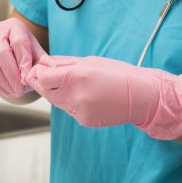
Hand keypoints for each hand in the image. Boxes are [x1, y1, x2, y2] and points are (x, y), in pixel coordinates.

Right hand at [0, 18, 46, 96]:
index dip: (24, 61)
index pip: (18, 42)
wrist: (9, 47)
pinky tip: (7, 90)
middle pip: (2, 54)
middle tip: (22, 89)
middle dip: (13, 76)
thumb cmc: (25, 49)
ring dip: (5, 84)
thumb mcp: (37, 51)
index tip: (28, 77)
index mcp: (13, 26)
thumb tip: (51, 69)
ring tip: (16, 91)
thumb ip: (44, 61)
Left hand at [26, 55, 181, 139]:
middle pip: (47, 93)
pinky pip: (70, 110)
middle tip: (45, 75)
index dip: (38, 74)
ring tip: (71, 83)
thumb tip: (45, 63)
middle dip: (44, 84)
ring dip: (58, 93)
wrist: (142, 97)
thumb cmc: (119, 74)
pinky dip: (71, 102)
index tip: (40, 69)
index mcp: (77, 77)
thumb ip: (65, 63)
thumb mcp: (91, 61)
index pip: (43, 79)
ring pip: (58, 102)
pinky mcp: (85, 121)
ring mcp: (80, 111)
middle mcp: (76, 96)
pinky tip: (84, 95)